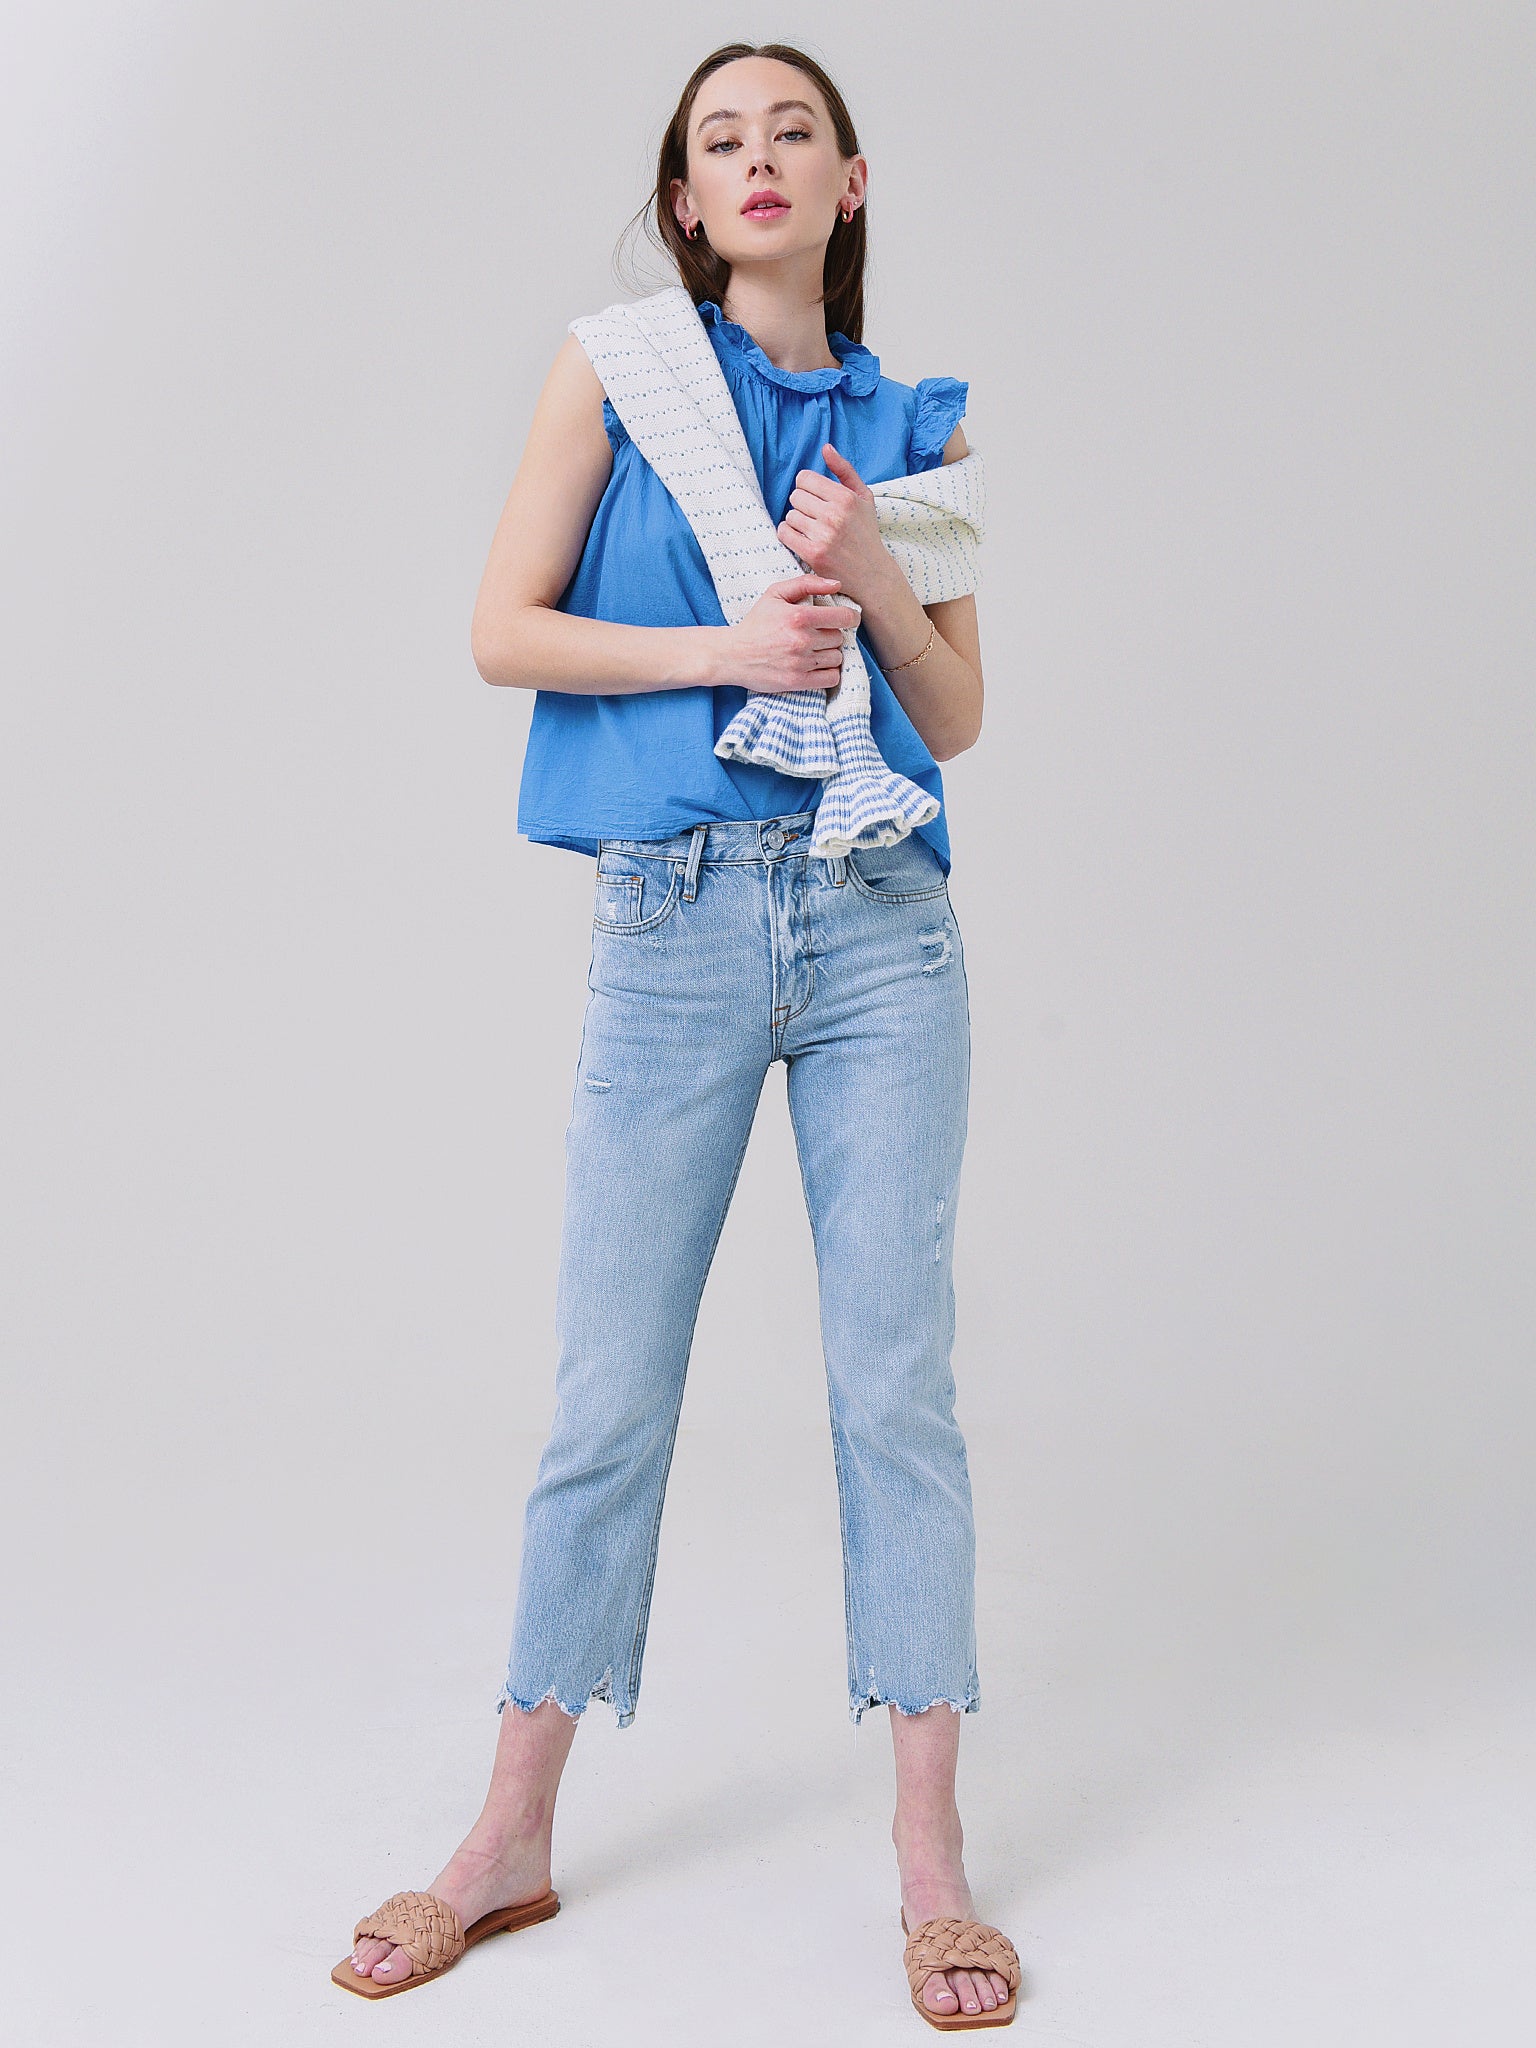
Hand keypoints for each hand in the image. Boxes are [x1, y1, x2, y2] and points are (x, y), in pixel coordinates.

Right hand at [724, 573, 860, 694]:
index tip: (846, 619)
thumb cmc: (756, 623)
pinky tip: (818, 666)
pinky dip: (829, 673)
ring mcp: (800, 663)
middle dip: (832, 635)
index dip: (850, 617)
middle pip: (839, 639)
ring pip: (837, 658)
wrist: (733, 654)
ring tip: (815, 650)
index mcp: (799, 616)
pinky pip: (831, 678)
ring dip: (830, 654)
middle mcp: (802, 640)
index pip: (843, 618)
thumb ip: (807, 583)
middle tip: (818, 635)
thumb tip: (837, 584)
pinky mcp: (797, 682)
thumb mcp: (776, 594)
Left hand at [775, 443, 888, 596]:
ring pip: (790, 515)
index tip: (815, 498)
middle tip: (815, 517)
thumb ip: (844, 470)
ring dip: (797, 522)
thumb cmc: (866, 532)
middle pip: (795, 496)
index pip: (804, 479)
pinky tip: (802, 539)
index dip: (807, 487)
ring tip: (812, 530)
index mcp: (845, 497)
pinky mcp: (813, 553)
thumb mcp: (863, 497)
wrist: (872, 573)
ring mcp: (823, 535)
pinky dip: (788, 535)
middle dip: (803, 505)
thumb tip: (825, 447)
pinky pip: (784, 533)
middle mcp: (834, 514)